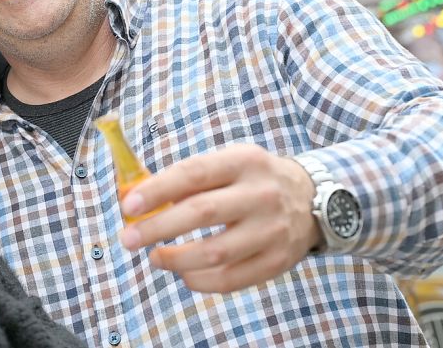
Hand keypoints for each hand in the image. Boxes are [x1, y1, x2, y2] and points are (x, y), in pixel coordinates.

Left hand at [118, 144, 321, 292]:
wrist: (314, 198)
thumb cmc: (252, 179)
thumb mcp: (229, 162)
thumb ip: (188, 178)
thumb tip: (138, 200)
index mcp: (244, 161)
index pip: (193, 174)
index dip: (157, 191)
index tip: (128, 206)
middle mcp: (261, 194)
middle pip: (201, 213)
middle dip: (157, 228)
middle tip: (128, 239)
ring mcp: (272, 230)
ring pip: (214, 253)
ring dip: (175, 259)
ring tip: (155, 257)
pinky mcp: (277, 261)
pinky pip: (229, 279)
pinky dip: (198, 280)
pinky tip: (183, 272)